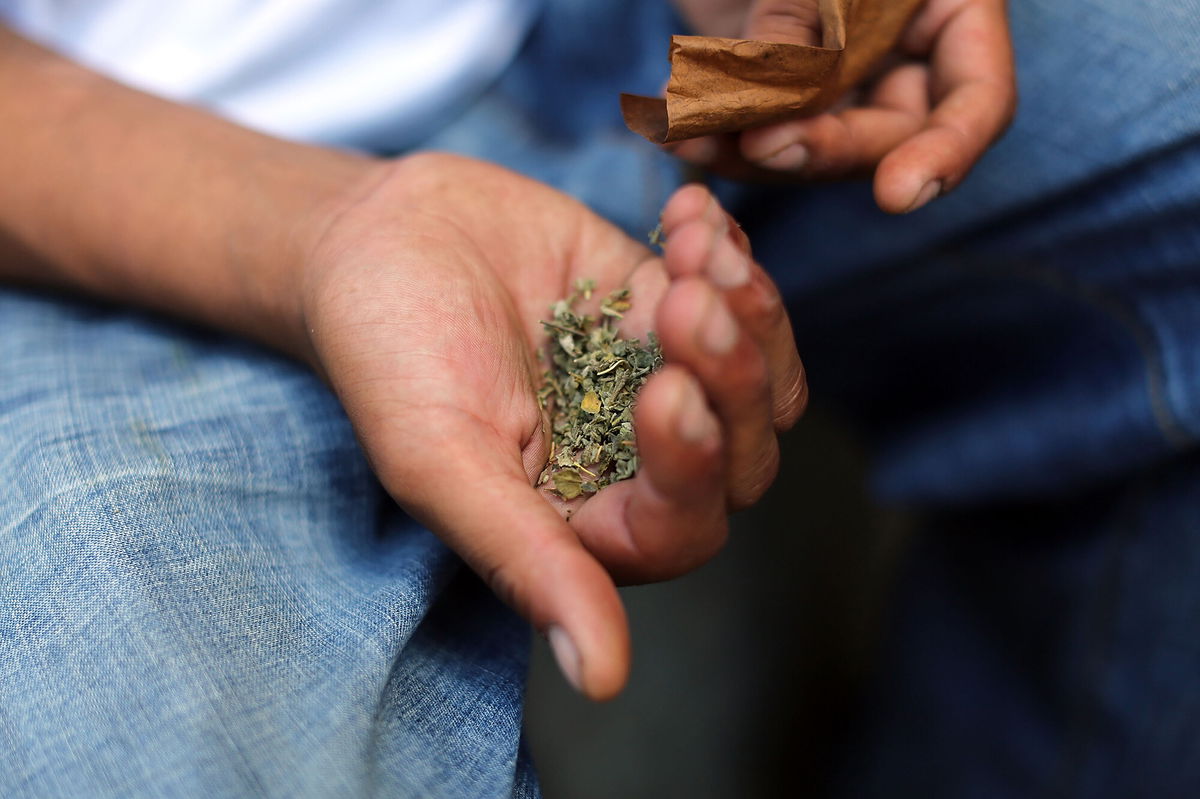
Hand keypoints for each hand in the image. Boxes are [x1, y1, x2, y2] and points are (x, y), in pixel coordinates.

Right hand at [299, 154, 805, 698]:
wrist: (375, 238)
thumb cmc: (388, 356)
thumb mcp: (441, 461)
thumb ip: (524, 560)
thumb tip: (605, 682)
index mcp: (585, 522)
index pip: (680, 529)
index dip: (692, 467)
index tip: (663, 389)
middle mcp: (636, 462)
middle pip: (744, 452)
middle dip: (730, 376)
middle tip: (683, 301)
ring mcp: (662, 377)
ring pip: (762, 376)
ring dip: (748, 312)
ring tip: (693, 249)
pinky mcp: (668, 304)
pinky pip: (739, 294)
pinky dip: (730, 254)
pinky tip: (686, 214)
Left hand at [670, 0, 1015, 212]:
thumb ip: (803, 34)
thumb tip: (772, 122)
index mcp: (954, 10)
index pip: (977, 103)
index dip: (944, 155)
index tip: (896, 196)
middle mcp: (908, 52)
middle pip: (884, 136)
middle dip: (817, 147)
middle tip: (757, 143)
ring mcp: (843, 74)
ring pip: (814, 145)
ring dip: (749, 153)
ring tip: (689, 140)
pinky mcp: (781, 87)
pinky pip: (760, 129)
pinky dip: (718, 134)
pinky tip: (673, 131)